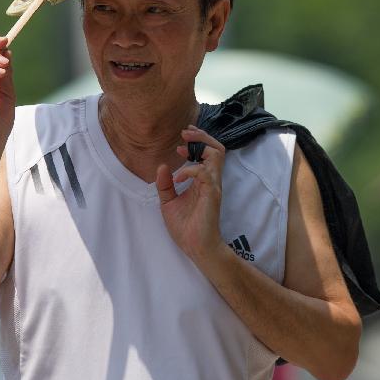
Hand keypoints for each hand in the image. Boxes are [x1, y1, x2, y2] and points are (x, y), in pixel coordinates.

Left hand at [155, 126, 226, 265]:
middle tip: (186, 132)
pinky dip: (190, 170)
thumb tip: (162, 166)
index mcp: (203, 181)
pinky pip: (204, 173)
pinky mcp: (212, 194)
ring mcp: (213, 186)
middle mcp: (211, 180)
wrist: (195, 246)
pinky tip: (178, 177)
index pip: (208, 154)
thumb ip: (165, 185)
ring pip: (217, 154)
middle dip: (202, 136)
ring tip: (183, 147)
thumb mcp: (168, 202)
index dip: (195, 144)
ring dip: (200, 146)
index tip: (179, 146)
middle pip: (217, 148)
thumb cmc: (185, 227)